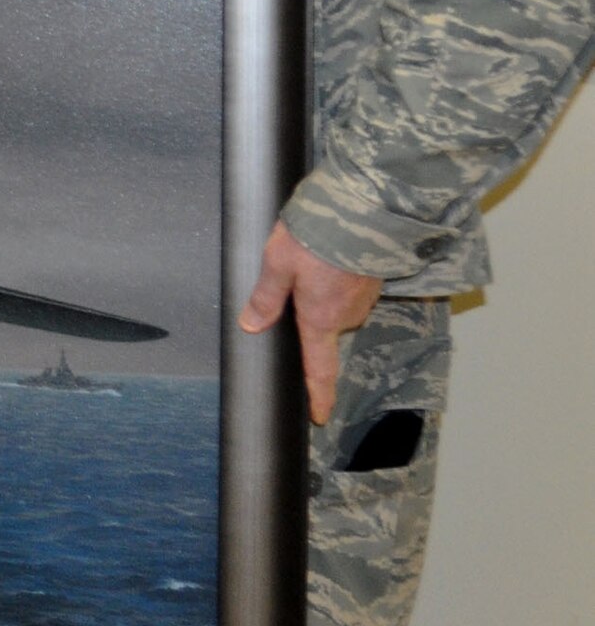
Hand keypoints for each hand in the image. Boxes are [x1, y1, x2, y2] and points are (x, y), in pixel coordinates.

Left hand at [238, 220, 383, 425]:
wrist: (363, 210)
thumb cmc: (317, 237)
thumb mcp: (278, 264)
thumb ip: (266, 297)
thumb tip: (251, 326)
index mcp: (320, 319)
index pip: (319, 368)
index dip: (318, 394)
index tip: (319, 416)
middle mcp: (346, 315)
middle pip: (322, 326)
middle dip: (309, 309)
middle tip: (297, 274)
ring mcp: (365, 298)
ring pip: (336, 304)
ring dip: (324, 287)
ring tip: (311, 256)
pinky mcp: (374, 278)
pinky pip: (349, 286)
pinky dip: (338, 275)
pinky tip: (329, 252)